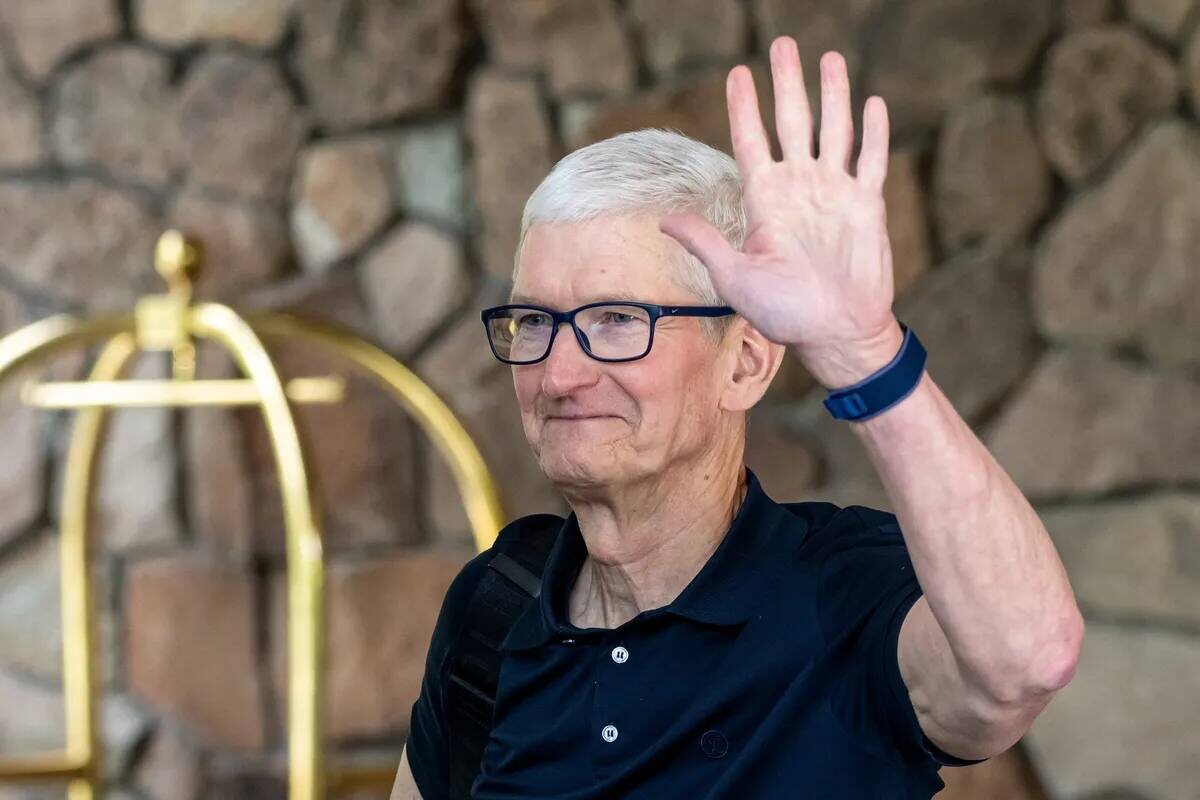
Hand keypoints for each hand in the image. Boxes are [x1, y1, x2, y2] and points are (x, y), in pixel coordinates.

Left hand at [659, 36, 902, 388]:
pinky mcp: (867, 204)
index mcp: (765, 200)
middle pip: (792, 121)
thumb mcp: (734, 277)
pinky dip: (873, 131)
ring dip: (832, 94)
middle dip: (788, 82)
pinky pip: (871, 159)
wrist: (834, 332)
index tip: (738, 73)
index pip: (752, 140)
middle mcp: (799, 188)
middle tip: (783, 44)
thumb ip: (704, 242)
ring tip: (828, 58)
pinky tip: (872, 101)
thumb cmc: (783, 312)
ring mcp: (834, 193)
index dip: (744, 106)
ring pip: (834, 129)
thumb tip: (663, 220)